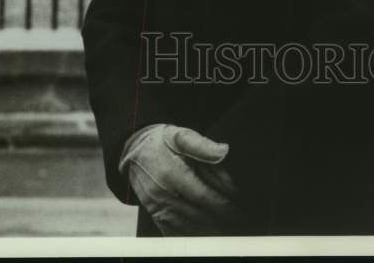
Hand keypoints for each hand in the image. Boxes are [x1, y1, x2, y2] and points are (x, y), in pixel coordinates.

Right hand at [123, 124, 243, 234]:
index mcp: (173, 173)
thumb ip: (203, 145)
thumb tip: (224, 152)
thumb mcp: (181, 135)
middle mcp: (164, 194)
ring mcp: (158, 207)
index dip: (223, 205)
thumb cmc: (162, 141)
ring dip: (209, 233)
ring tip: (229, 232)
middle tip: (240, 223)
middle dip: (221, 221)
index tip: (239, 210)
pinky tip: (207, 237)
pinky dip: (192, 237)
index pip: (203, 196)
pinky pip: (174, 233)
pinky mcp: (155, 215)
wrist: (133, 151)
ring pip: (188, 228)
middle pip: (198, 215)